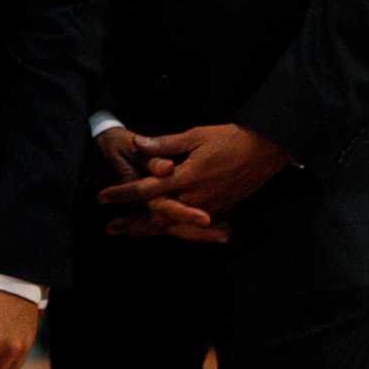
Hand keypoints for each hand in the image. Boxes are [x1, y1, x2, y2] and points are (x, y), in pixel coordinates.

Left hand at [95, 126, 223, 240]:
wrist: (266, 151)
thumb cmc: (230, 139)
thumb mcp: (196, 135)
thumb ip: (165, 144)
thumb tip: (138, 144)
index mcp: (186, 177)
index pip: (147, 189)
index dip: (123, 193)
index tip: (103, 197)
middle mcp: (196, 198)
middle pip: (157, 217)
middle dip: (132, 224)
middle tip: (109, 229)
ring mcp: (209, 207)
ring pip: (174, 225)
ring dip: (150, 229)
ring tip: (129, 232)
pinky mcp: (220, 209)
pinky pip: (191, 226)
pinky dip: (173, 230)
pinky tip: (162, 229)